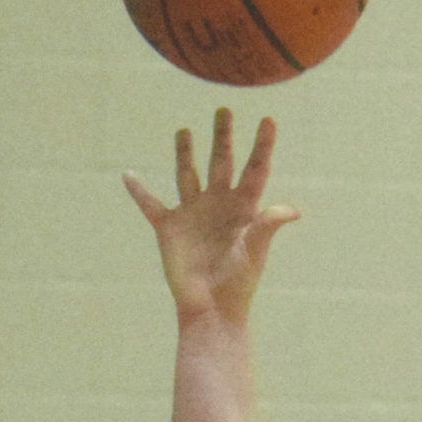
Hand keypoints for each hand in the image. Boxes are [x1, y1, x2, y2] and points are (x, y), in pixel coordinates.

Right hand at [123, 109, 298, 325]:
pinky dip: (139, 192)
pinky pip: (151, 205)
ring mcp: (194, 214)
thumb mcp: (256, 251)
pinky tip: (128, 176)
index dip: (262, 145)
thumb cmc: (238, 283)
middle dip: (223, 137)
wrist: (212, 310)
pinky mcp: (170, 229)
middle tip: (224, 111)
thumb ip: (268, 225)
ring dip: (185, 153)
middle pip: (222, 162)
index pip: (256, 169)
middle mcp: (219, 205)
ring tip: (185, 131)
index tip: (269, 120)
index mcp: (244, 208)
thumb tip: (293, 210)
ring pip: (188, 174)